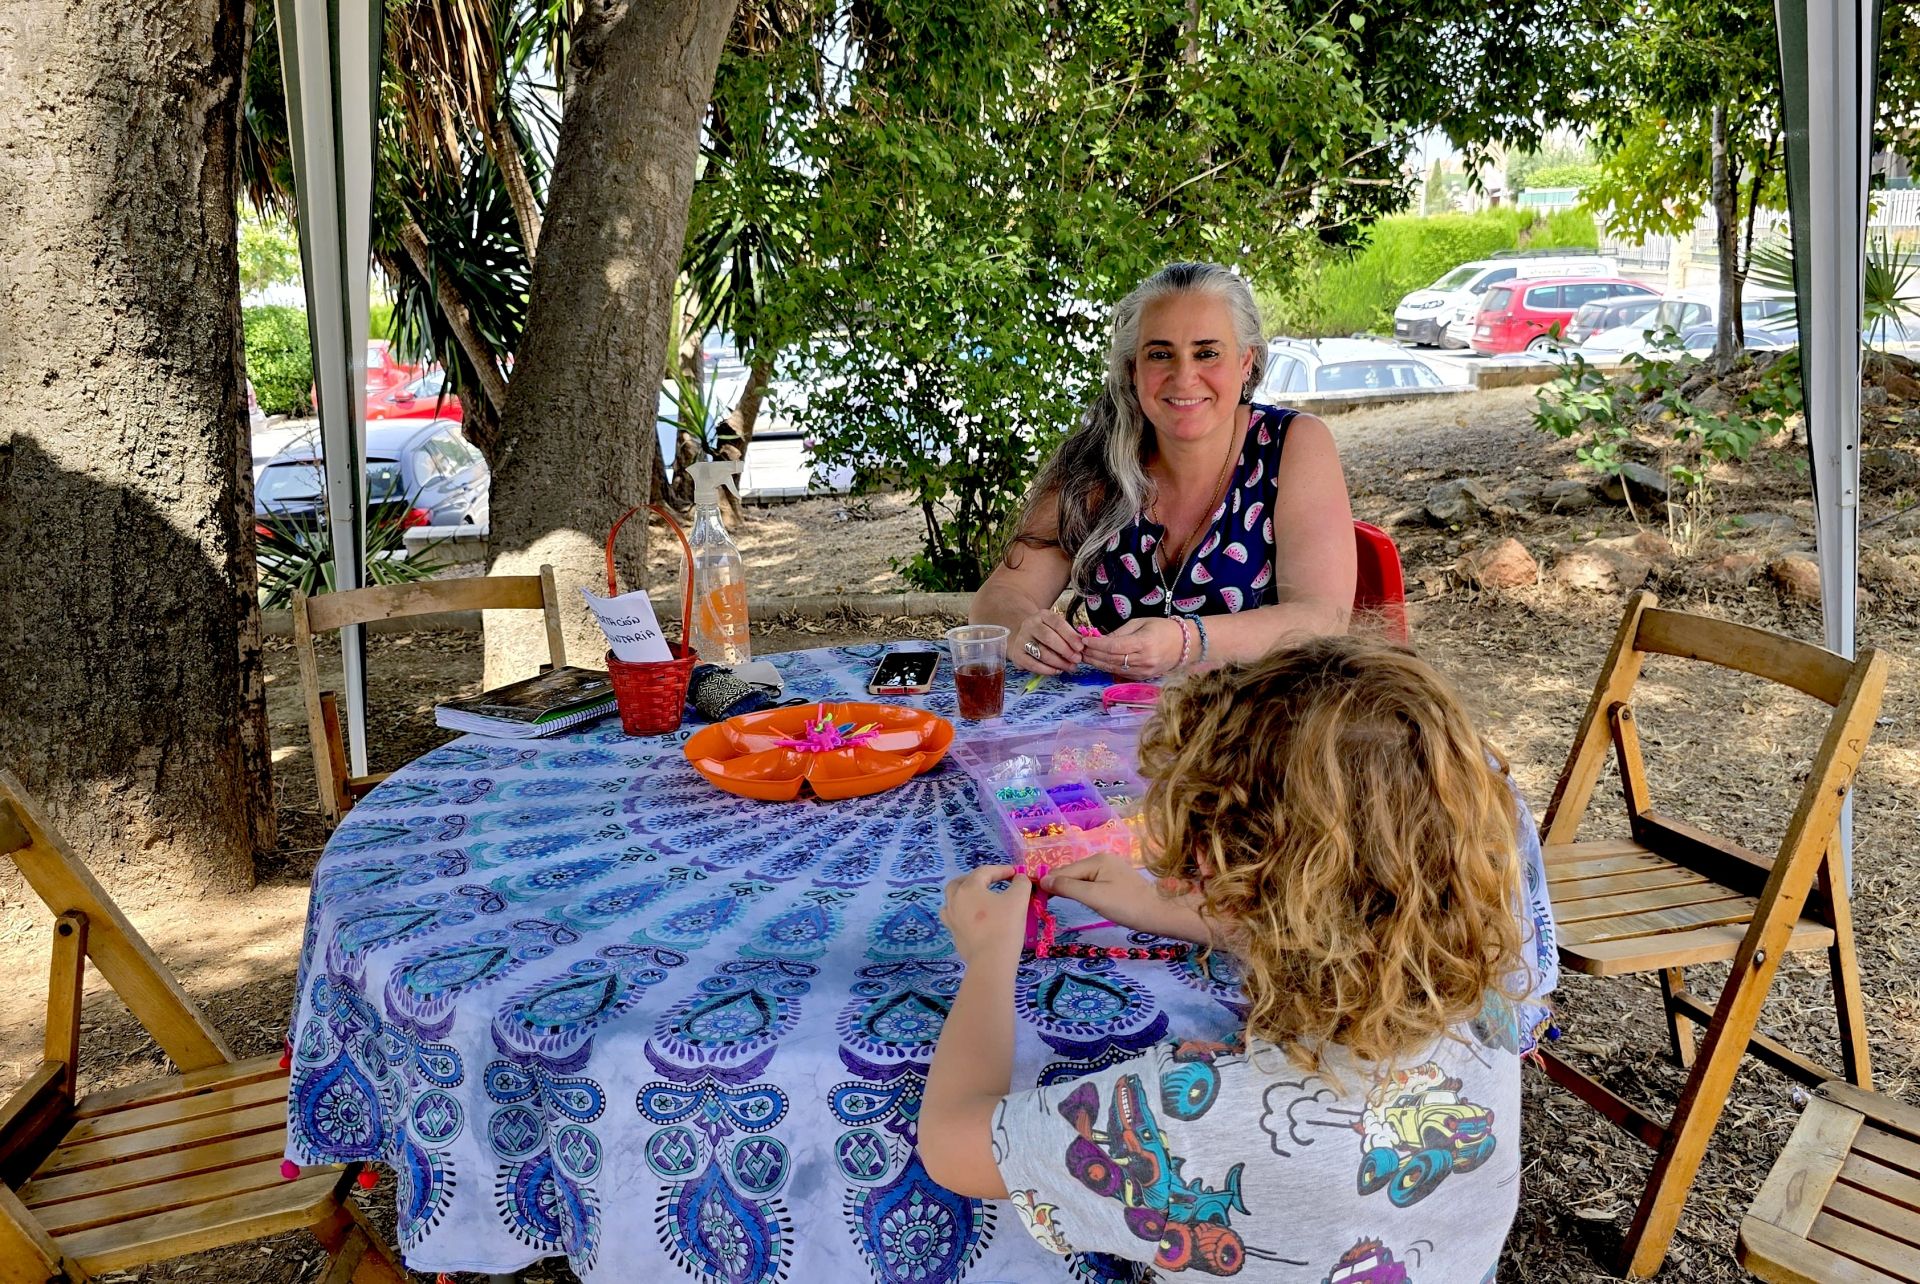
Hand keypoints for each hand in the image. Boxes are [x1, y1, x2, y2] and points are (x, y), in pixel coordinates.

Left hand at [940, 865, 1031, 964]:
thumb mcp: (1018, 899)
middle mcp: (954, 900)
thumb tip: (1019, 879)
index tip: (1015, 873)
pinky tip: (972, 918)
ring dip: (964, 895)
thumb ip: (1021, 883)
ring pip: (952, 900)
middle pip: (960, 882)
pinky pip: (954, 917)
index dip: (1001, 870)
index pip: (984, 871)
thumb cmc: (1004, 925)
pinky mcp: (954, 935)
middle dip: (976, 879)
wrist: (991, 960)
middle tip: (992, 882)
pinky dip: (962, 913)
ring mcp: (951, 919)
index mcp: (969, 888)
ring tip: (977, 898)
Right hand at [1011, 609, 1084, 674]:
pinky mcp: (1017, 654)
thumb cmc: (1045, 632)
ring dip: (1058, 662)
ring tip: (1070, 667)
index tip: (1081, 647)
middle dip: (1065, 650)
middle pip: (1048, 638)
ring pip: (1041, 653)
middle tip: (1077, 659)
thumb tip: (1083, 647)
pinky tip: (1057, 671)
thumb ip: (1068, 635)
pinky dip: (1047, 670)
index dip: (1070, 636)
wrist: (1021, 634)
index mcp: (1042, 615)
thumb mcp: (1055, 627)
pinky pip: (1033, 665)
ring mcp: (1021, 639)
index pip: (1057, 623)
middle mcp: (1030, 625)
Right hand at [1037, 852, 1161, 928]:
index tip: (1033, 897)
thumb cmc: (1127, 906)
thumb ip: (1068, 887)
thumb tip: (1043, 880)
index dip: (1048, 884)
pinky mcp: (1115, 879)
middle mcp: (1102, 859)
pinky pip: (1091, 882)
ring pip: (1080, 878)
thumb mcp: (1094, 897)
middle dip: (1058, 886)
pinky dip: (1081, 891)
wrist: (1160, 914)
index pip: (1064, 871)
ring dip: (1068, 889)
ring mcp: (1110, 868)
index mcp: (1096, 859)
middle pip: (1071, 873)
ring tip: (1054, 902)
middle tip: (1041, 903)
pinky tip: (1077, 900)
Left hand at [1080, 617, 1186, 678]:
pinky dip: (1107, 668)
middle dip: (1092, 655)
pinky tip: (1097, 662)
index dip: (1096, 644)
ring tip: (1083, 656)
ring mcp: (1143, 671)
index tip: (1084, 640)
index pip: (1113, 646)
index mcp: (1143, 643)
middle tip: (1078, 649)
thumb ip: (1120, 632)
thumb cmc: (1162, 628)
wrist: (1185, 645)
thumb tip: (1100, 639)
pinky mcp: (1142, 677)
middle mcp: (1143, 660)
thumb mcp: (1140, 623)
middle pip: (1110, 659)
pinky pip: (1120, 673)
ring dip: (1096, 663)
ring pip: (1113, 669)